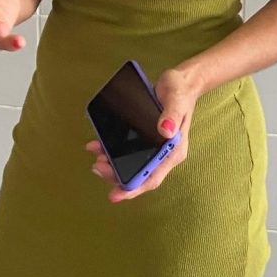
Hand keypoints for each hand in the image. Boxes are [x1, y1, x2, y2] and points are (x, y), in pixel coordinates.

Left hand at [84, 68, 199, 202]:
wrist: (180, 81)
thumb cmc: (180, 91)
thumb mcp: (177, 100)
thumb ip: (171, 115)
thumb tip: (165, 131)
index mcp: (173, 151)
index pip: (153, 177)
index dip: (134, 188)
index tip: (115, 195)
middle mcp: (163, 153)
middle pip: (138, 174)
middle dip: (116, 176)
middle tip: (97, 168)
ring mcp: (153, 146)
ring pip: (130, 163)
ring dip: (112, 165)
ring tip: (96, 159)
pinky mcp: (144, 138)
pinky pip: (127, 149)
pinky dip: (111, 150)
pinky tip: (98, 145)